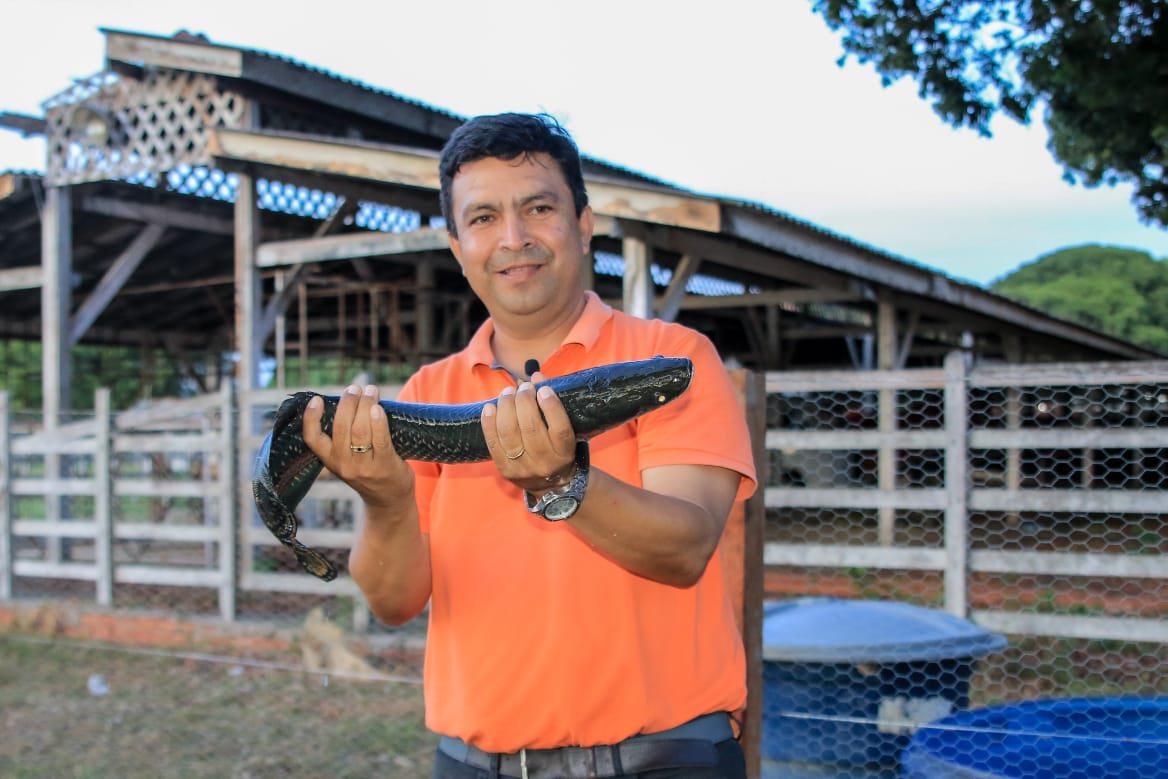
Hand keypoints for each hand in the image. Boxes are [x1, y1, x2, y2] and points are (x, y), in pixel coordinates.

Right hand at [301, 384, 415, 510]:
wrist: (389, 501)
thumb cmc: (369, 471)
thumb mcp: (348, 460)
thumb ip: (344, 437)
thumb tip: (348, 400)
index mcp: (330, 460)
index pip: (312, 439)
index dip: (311, 418)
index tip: (317, 400)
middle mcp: (344, 464)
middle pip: (341, 427)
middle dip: (348, 402)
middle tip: (355, 388)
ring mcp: (364, 467)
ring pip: (360, 430)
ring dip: (366, 404)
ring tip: (371, 390)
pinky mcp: (384, 467)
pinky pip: (380, 440)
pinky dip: (378, 422)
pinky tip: (378, 408)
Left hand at [480, 372, 577, 493]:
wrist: (550, 486)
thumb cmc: (558, 449)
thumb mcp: (566, 431)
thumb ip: (553, 403)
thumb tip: (536, 375)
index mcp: (565, 453)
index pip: (560, 429)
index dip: (551, 406)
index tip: (543, 389)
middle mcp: (545, 463)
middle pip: (531, 428)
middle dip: (524, 401)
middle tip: (523, 387)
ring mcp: (523, 469)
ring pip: (509, 434)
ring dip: (506, 407)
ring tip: (507, 392)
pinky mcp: (505, 471)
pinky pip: (493, 443)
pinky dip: (489, 422)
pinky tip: (490, 406)